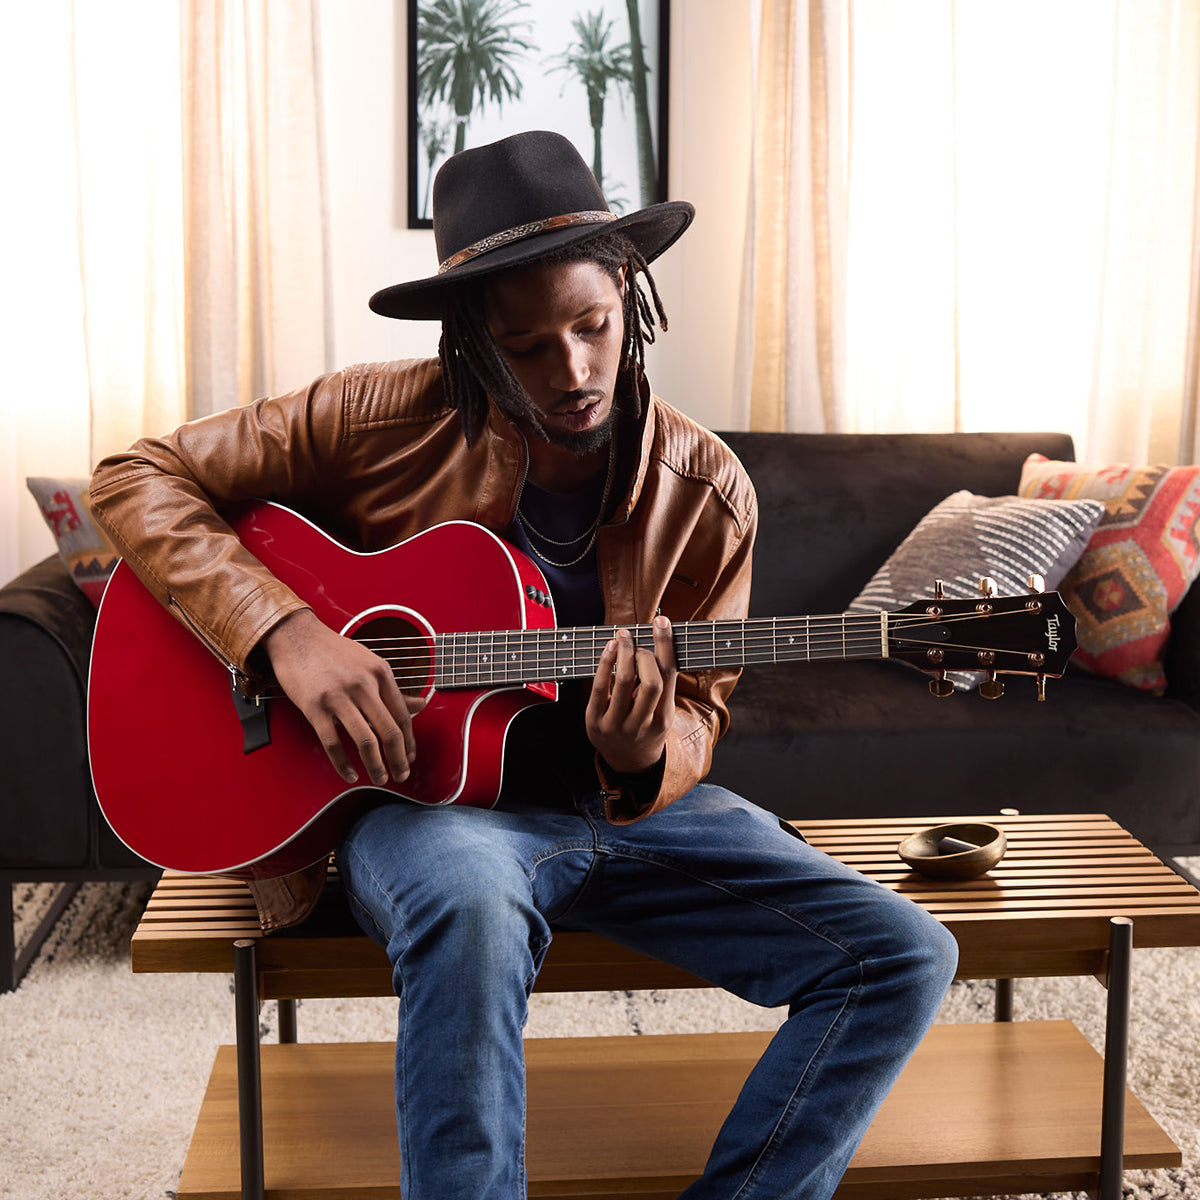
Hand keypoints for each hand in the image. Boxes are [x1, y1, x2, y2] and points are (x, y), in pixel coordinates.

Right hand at [263, 609, 424, 785]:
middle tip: (401, 775)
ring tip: (380, 778)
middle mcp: (363, 684)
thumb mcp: (369, 663)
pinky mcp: (315, 707)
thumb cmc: (334, 651)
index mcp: (380, 673)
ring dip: (376, 766)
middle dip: (398, 759)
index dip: (409, 742)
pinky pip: (333, 744)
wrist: (296, 636)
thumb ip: (393, 689)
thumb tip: (422, 705)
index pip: (402, 715)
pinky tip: (350, 774)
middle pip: (390, 731)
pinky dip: (343, 764)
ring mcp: (338, 696)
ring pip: (366, 741)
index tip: (410, 758)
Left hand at [585, 615, 676, 775]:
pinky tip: (610, 648)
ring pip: (623, 681)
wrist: (628, 762)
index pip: (668, 677)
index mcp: (664, 719)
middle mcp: (642, 725)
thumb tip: (655, 643)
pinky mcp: (595, 723)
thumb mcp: (662, 713)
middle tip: (639, 644)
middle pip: (650, 682)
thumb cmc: (647, 728)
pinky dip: (605, 663)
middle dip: (644, 654)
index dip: (665, 646)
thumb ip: (662, 685)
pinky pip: (599, 687)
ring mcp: (617, 726)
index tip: (662, 623)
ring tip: (624, 636)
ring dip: (624, 652)